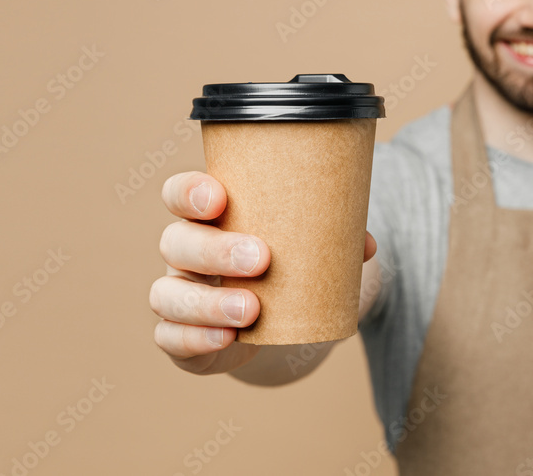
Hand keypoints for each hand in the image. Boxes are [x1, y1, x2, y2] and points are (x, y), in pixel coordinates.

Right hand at [150, 170, 378, 378]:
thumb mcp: (308, 247)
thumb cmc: (286, 265)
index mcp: (207, 217)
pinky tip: (227, 339)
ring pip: (167, 294)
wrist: (277, 322)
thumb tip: (364, 244)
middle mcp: (183, 252)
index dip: (189, 192)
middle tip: (262, 259)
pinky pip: (171, 338)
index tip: (219, 199)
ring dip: (208, 302)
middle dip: (215, 250)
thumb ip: (334, 238)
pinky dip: (197, 338)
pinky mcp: (179, 336)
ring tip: (252, 310)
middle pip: (177, 242)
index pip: (180, 194)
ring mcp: (176, 294)